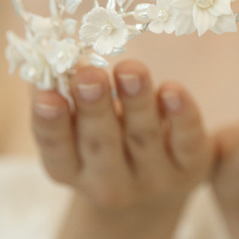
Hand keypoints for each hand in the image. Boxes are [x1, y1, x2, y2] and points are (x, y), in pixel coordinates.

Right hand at [31, 60, 212, 212]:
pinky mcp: (191, 168)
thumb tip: (50, 49)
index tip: (47, 96)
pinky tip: (172, 89)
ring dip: (136, 102)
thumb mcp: (79, 124)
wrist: (157, 188)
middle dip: (95, 108)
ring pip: (143, 137)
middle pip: (101, 144)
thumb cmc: (106, 139)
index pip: (56, 150)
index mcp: (71, 171)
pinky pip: (186, 141)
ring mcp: (153, 179)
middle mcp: (109, 184)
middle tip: (89, 77)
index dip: (50, 124)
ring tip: (130, 70)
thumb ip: (62, 91)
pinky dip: (181, 116)